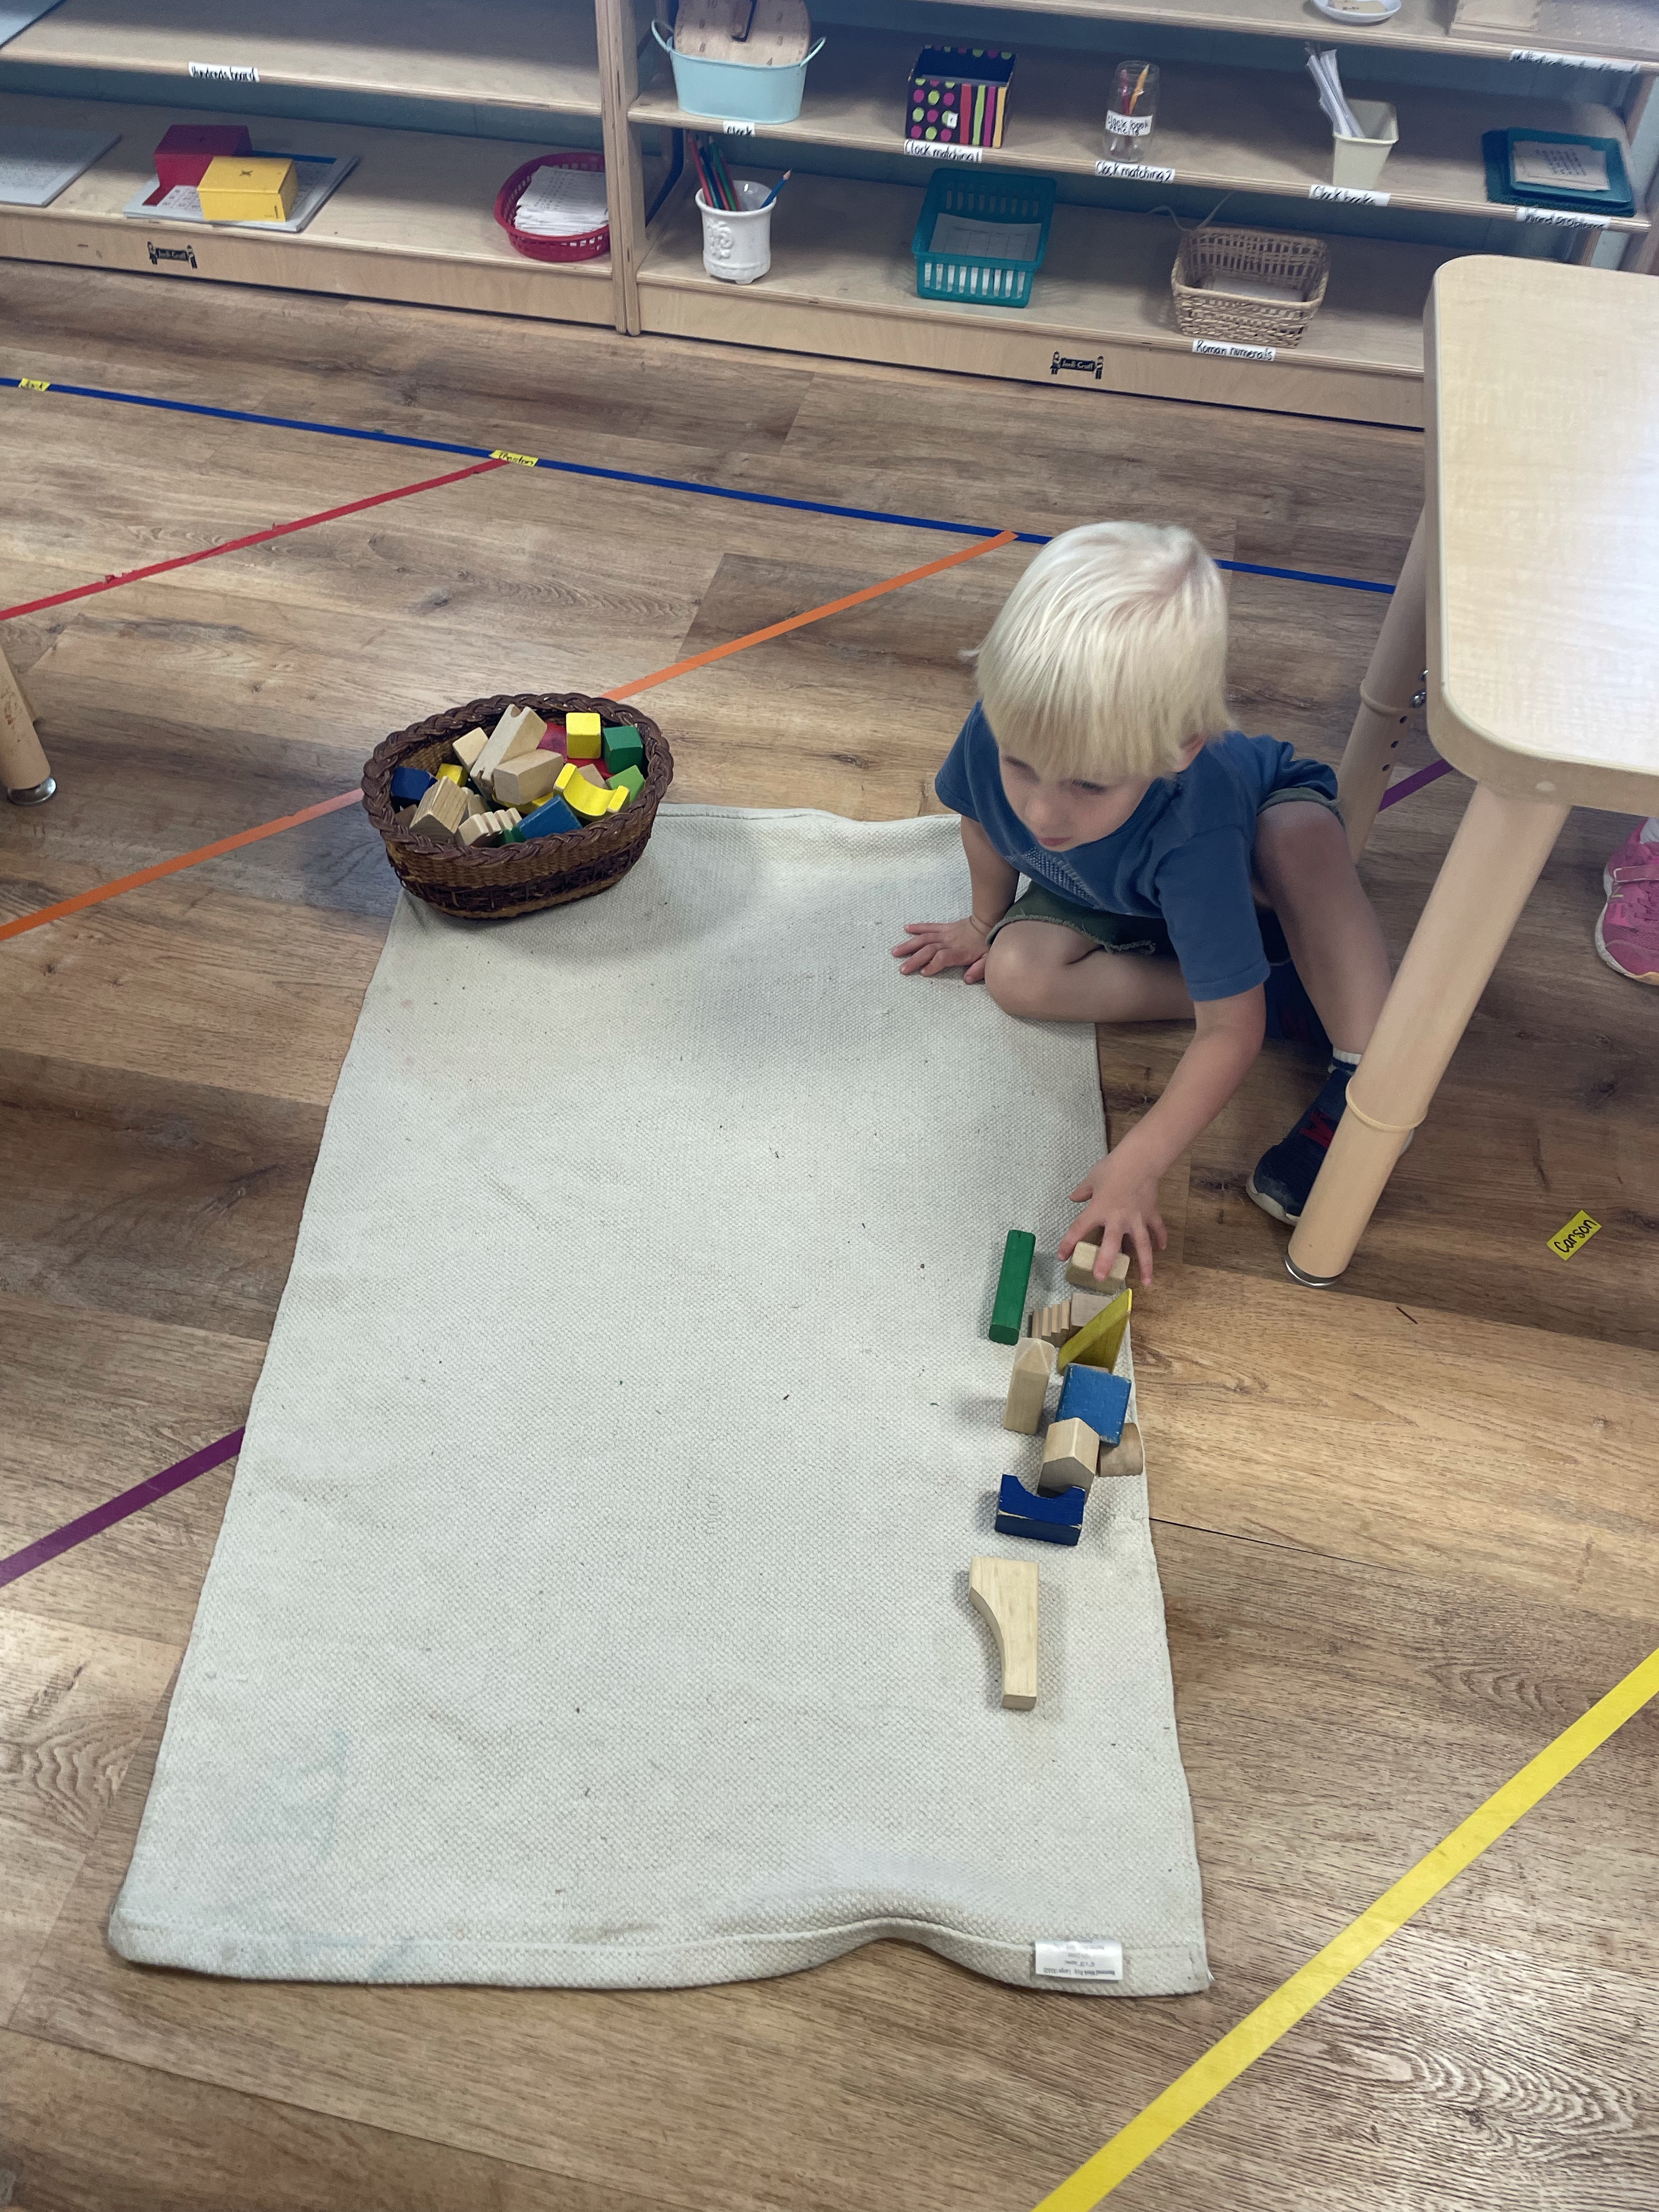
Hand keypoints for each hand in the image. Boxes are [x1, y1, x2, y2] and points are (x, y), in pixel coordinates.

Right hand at [891, 915, 992, 982]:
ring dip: (909, 945)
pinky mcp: (944, 927)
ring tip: (895, 952)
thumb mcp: (988, 959)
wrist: (989, 922)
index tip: (923, 972)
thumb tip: (967, 979)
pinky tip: (905, 929)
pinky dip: (917, 927)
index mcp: (960, 952)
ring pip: (924, 939)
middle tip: (902, 969)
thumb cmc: (988, 944)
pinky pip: (929, 927)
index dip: (933, 965)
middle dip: (914, 959)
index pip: (943, 958)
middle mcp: (949, 942)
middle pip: (929, 950)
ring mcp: (945, 934)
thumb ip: (979, 970)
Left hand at [1058, 1153, 1167, 1286]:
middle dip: (1106, 1262)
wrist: (1140, 1159)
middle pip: (1111, 1244)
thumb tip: (1074, 1198)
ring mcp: (1137, 1218)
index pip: (1079, 1228)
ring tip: (1146, 1282)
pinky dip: (1161, 1238)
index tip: (1061, 1257)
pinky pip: (1157, 1228)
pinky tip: (1161, 1249)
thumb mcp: (1092, 1178)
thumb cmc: (1113, 1167)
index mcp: (1099, 1209)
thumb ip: (1083, 1191)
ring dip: (1145, 1264)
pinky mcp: (1151, 1213)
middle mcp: (1117, 1218)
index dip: (1068, 1243)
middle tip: (1101, 1278)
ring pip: (1142, 1245)